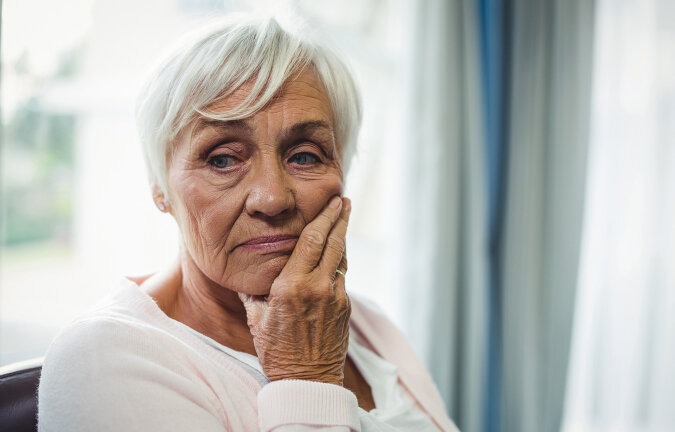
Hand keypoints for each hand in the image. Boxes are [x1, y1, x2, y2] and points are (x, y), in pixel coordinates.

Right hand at [239, 196, 350, 385]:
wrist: (307, 381)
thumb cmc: (276, 351)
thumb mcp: (256, 317)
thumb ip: (255, 290)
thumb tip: (250, 269)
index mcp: (290, 286)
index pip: (310, 241)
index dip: (324, 218)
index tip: (333, 202)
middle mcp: (317, 287)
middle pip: (333, 243)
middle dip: (340, 218)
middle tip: (345, 200)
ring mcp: (335, 297)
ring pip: (341, 257)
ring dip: (343, 236)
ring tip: (344, 217)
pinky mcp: (345, 308)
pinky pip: (343, 275)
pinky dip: (340, 259)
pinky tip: (337, 251)